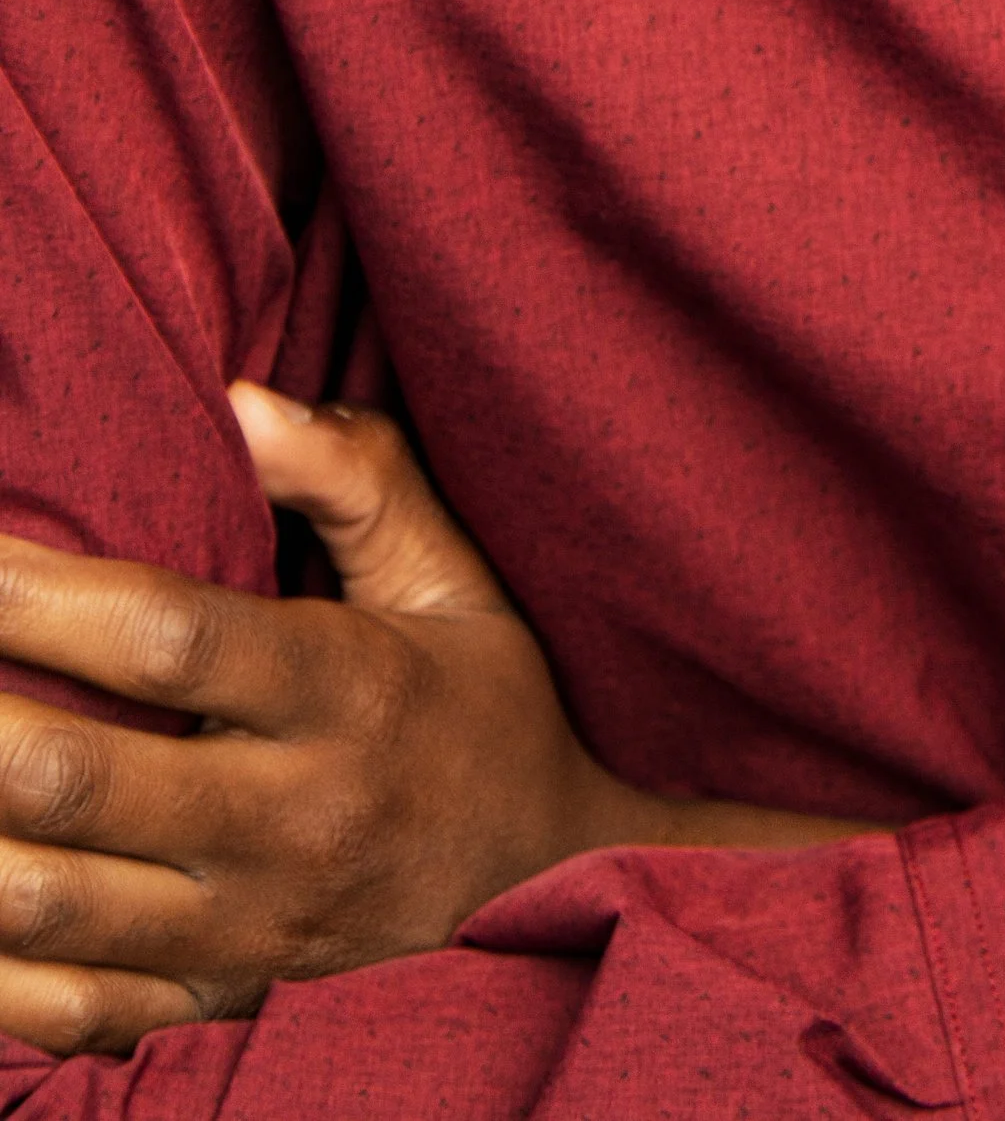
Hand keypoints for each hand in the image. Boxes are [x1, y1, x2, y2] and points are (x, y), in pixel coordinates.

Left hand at [0, 387, 865, 1057]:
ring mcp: (254, 927)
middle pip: (90, 781)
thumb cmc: (482, 700)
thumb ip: (355, 475)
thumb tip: (239, 399)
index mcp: (349, 692)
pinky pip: (79, 1008)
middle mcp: (296, 818)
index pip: (172, 638)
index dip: (48, 597)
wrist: (551, 875)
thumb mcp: (450, 571)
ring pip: (61, 904)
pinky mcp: (225, 998)